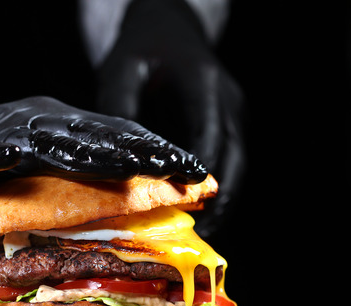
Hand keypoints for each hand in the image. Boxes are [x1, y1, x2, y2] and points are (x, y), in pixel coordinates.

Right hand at [0, 96, 206, 236]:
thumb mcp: (23, 190)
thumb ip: (62, 197)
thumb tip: (114, 223)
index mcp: (51, 129)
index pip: (113, 139)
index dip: (155, 154)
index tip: (196, 173)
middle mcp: (31, 121)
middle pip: (100, 134)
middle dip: (148, 152)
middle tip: (189, 170)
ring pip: (61, 137)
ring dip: (105, 151)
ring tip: (144, 166)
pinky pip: (3, 151)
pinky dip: (29, 153)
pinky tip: (55, 160)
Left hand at [96, 0, 244, 235]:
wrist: (168, 29)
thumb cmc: (142, 49)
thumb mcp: (123, 70)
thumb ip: (120, 108)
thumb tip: (113, 156)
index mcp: (203, 85)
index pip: (207, 134)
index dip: (200, 171)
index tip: (189, 203)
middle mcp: (226, 100)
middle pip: (234, 157)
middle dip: (220, 197)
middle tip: (201, 232)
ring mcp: (232, 111)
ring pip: (238, 163)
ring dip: (224, 196)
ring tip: (203, 230)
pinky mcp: (229, 122)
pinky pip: (230, 159)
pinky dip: (219, 184)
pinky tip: (201, 209)